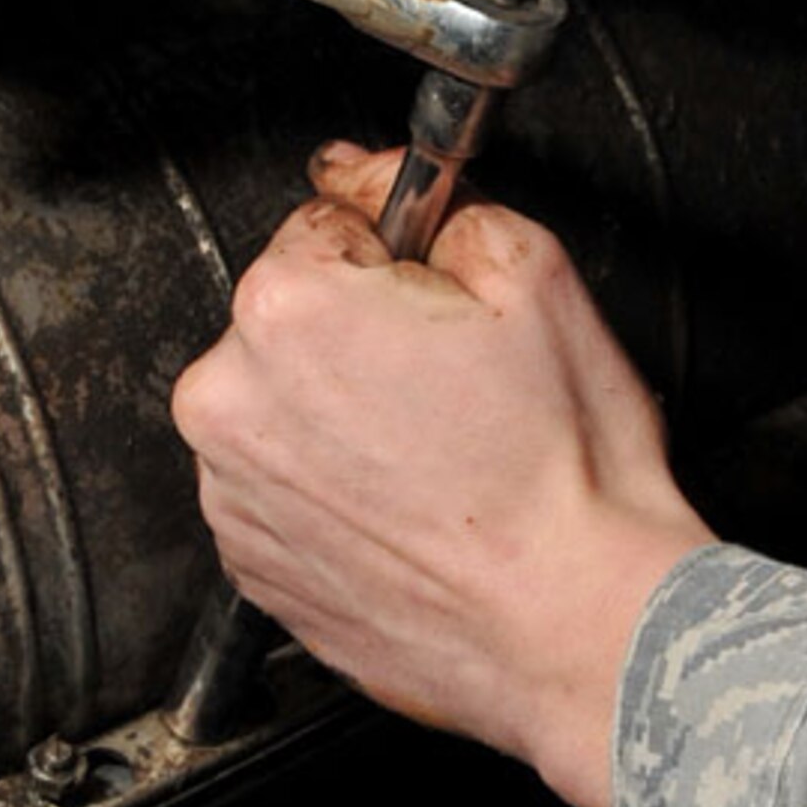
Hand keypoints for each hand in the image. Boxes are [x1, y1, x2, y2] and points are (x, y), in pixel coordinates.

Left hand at [171, 143, 715, 806]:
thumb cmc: (562, 476)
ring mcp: (231, 490)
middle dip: (364, 329)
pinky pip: (281, 486)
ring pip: (284, 402)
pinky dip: (331, 486)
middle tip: (454, 384)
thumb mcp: (534, 272)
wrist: (576, 626)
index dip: (398, 254)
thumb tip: (375, 179)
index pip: (327, 222)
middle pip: (295, 314)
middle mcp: (231, 397)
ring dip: (342, 411)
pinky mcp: (248, 560)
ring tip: (437, 453)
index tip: (437, 295)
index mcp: (287, 307)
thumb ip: (439, 201)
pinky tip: (407, 503)